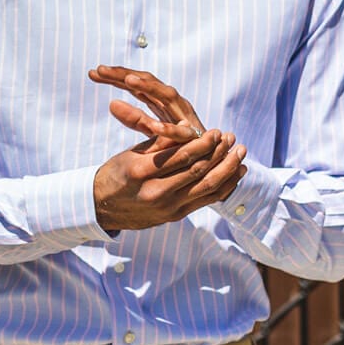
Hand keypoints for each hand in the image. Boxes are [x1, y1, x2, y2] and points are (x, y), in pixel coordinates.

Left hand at [89, 65, 206, 139]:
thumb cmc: (178, 142)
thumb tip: (111, 104)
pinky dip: (168, 128)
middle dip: (125, 74)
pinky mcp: (194, 134)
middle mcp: (173, 102)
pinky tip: (155, 127)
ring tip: (129, 81)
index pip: (135, 82)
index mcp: (160, 100)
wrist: (208, 157)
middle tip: (101, 70)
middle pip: (147, 81)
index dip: (114, 76)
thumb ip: (134, 118)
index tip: (91, 73)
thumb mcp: (151, 128)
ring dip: (150, 87)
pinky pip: (180, 131)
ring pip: (166, 95)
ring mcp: (184, 115)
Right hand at [89, 66, 246, 230]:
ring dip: (228, 169)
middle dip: (221, 154)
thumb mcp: (133, 153)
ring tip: (240, 154)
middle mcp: (157, 193)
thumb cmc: (117, 173)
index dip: (205, 143)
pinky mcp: (176, 216)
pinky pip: (206, 201)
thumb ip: (161, 142)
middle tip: (233, 139)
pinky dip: (224, 187)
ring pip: (208, 188)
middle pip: (199, 172)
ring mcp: (168, 208)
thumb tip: (190, 128)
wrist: (102, 208)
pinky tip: (236, 173)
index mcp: (143, 172)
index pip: (183, 156)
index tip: (217, 132)